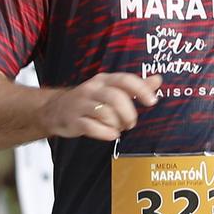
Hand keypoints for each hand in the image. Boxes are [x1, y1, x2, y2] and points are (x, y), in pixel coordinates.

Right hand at [42, 72, 162, 140]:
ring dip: (117, 124)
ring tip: (118, 128)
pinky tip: (110, 134)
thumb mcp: (111, 89)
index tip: (152, 101)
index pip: (125, 80)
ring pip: (105, 113)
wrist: (55, 109)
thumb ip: (135, 86)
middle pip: (116, 98)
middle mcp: (92, 89)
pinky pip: (92, 127)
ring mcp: (81, 104)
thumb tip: (158, 79)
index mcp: (104, 80)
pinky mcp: (74, 120)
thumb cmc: (90, 100)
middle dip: (128, 114)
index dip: (141, 89)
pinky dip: (105, 133)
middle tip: (131, 123)